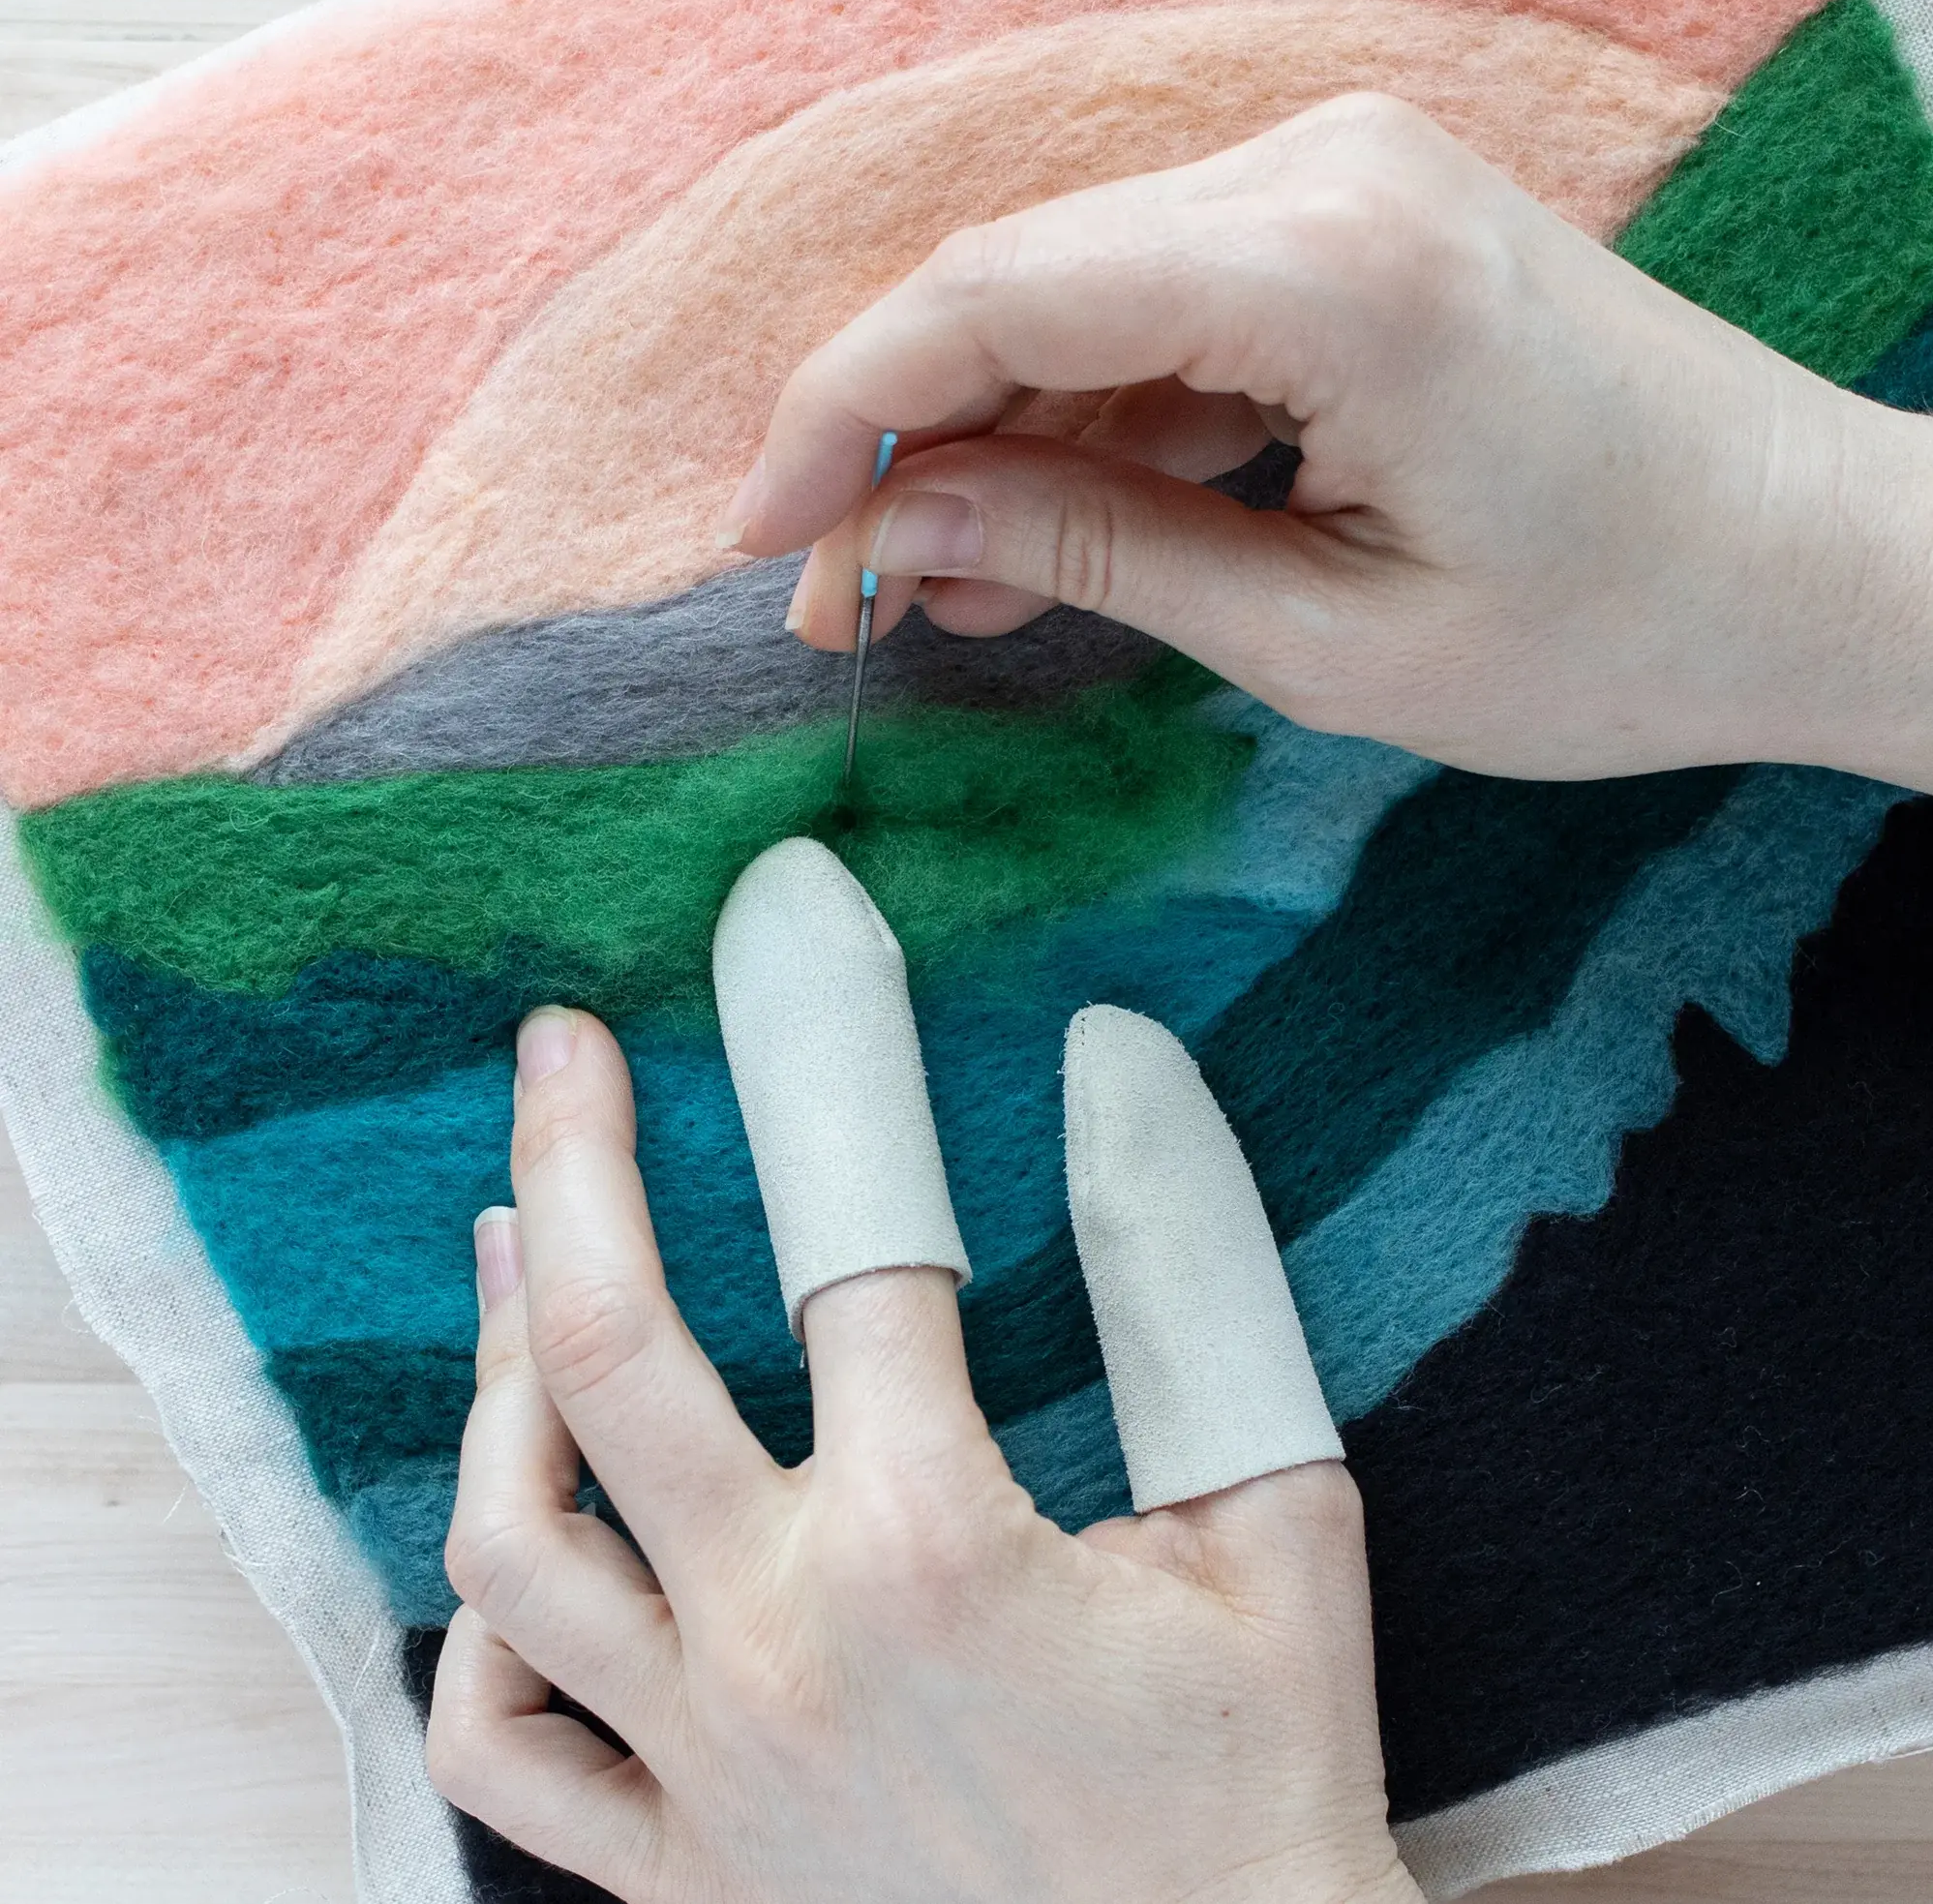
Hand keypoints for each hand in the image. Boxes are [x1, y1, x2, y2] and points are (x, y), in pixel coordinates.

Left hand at [426, 843, 1421, 1903]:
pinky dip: (485, 1633)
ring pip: (513, 1540)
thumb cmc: (1259, 1788)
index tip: (787, 930)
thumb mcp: (1278, 1524)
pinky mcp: (677, 1879)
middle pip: (609, 1353)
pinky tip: (519, 1536)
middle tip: (559, 1049)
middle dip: (573, 1162)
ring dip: (494, 1371)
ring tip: (508, 1245)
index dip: (822, 1056)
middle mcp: (781, 1645)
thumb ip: (1201, 1291)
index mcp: (932, 1546)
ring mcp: (704, 1771)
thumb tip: (1126, 1081)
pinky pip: (503, 1755)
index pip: (851, 1236)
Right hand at [722, 93, 1932, 790]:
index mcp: (1331, 266)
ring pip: (1078, 292)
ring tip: (940, 591)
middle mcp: (1326, 167)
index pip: (992, 293)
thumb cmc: (1611, 633)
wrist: (1808, 567)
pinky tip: (1045, 532)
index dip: (842, 414)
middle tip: (840, 595)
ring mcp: (1344, 176)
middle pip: (1016, 276)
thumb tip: (894, 524)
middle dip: (899, 439)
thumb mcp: (1326, 640)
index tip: (767, 538)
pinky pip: (1163, 305)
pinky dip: (1090, 419)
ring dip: (991, 438)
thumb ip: (1094, 555)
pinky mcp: (1356, 219)